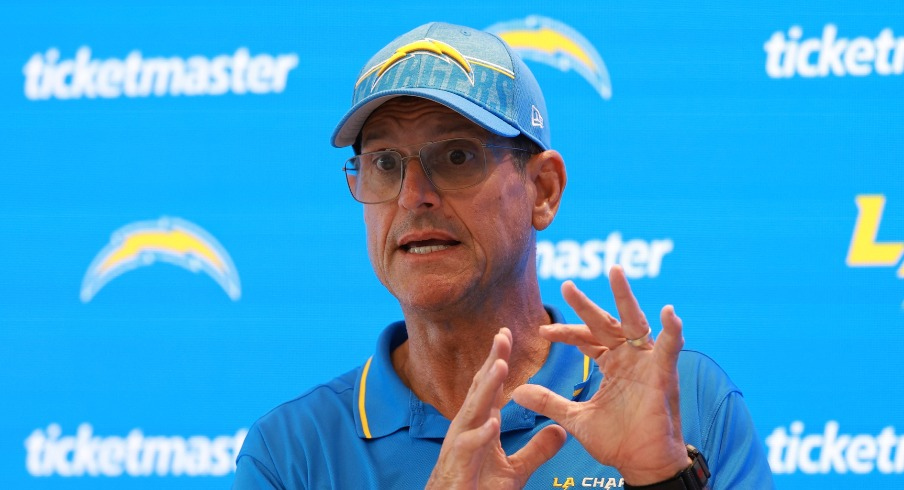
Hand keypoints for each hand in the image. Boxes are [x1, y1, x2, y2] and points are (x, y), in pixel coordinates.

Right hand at [426, 328, 566, 488]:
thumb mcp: (514, 470)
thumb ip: (536, 450)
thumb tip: (559, 432)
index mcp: (480, 425)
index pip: (490, 388)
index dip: (498, 362)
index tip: (507, 336)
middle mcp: (467, 428)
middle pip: (480, 389)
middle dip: (491, 361)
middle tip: (503, 335)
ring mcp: (460, 444)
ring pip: (473, 411)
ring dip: (487, 388)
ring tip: (501, 365)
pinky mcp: (458, 464)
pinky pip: (468, 446)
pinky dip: (480, 434)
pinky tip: (492, 421)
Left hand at [512, 266, 689, 485]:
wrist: (640, 464)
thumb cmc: (616, 441)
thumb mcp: (575, 418)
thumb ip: (549, 402)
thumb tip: (517, 392)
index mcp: (611, 364)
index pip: (585, 339)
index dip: (565, 333)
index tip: (542, 331)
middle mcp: (629, 357)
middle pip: (605, 323)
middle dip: (586, 304)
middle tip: (566, 284)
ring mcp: (647, 363)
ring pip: (635, 322)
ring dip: (626, 297)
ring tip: (616, 272)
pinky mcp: (664, 374)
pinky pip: (670, 347)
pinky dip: (672, 329)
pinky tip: (669, 311)